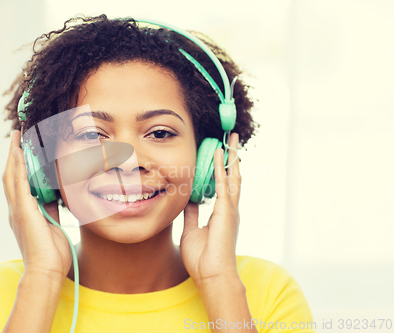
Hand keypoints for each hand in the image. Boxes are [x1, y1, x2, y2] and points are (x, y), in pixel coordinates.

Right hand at [2, 130, 71, 278]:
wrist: (47, 272)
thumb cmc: (52, 254)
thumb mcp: (53, 225)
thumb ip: (51, 209)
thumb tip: (55, 195)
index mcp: (23, 213)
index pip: (19, 183)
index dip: (19, 165)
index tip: (23, 149)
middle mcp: (16, 210)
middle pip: (11, 176)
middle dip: (13, 155)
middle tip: (18, 136)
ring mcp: (18, 210)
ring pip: (11, 176)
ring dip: (14, 155)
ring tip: (17, 137)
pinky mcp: (23, 212)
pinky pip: (18, 184)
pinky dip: (17, 167)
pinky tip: (18, 152)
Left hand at [180, 133, 241, 288]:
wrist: (211, 276)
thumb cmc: (202, 258)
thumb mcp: (192, 229)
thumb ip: (192, 213)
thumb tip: (188, 199)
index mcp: (223, 213)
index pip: (223, 184)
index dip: (221, 168)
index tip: (218, 152)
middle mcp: (230, 208)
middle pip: (232, 176)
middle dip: (231, 157)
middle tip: (230, 139)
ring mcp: (230, 209)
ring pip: (232, 176)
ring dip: (231, 156)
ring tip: (231, 139)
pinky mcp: (227, 211)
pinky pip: (223, 184)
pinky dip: (221, 168)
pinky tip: (220, 154)